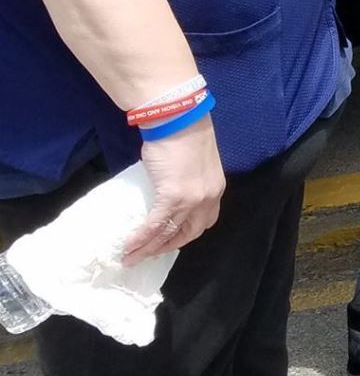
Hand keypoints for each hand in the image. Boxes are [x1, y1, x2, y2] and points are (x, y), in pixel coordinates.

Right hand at [123, 117, 225, 263]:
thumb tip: (170, 187)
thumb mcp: (195, 162)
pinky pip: (155, 225)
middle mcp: (208, 198)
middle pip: (189, 233)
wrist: (179, 118)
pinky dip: (141, 238)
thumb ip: (189, 180)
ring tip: (131, 257)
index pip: (205, 221)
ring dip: (149, 248)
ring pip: (169, 233)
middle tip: (148, 253)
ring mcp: (191, 199)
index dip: (186, 234)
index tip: (169, 240)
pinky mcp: (172, 196)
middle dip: (167, 246)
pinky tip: (129, 246)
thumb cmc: (185, 133)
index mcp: (215, 189)